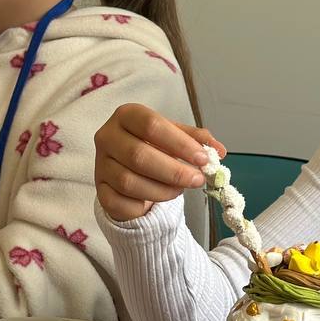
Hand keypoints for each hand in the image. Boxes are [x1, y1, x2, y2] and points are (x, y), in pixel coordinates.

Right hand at [94, 103, 226, 220]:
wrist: (130, 171)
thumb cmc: (154, 148)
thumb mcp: (176, 138)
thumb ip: (197, 140)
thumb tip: (219, 150)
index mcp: (127, 116)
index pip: (151, 125)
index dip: (179, 143)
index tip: (203, 158)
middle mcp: (107, 138)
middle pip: (139, 155)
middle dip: (174, 171)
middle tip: (198, 179)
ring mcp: (100, 166)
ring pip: (130, 182)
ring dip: (163, 189)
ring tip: (181, 189)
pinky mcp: (100, 192)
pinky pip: (122, 203)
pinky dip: (146, 204)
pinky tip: (161, 198)